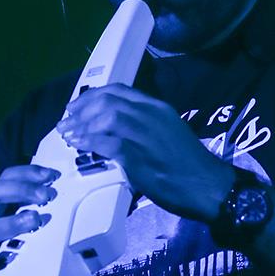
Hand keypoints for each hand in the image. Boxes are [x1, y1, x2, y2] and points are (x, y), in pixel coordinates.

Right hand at [0, 162, 61, 275]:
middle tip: (47, 196)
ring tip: (34, 220)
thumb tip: (69, 201)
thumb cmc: (2, 254)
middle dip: (21, 189)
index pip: (7, 178)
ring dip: (12, 222)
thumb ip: (36, 212)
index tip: (52, 176)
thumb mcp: (19, 228)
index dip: (28, 172)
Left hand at [58, 84, 232, 222]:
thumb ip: (142, 126)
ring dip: (82, 125)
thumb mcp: (166, 133)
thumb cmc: (186, 163)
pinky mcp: (140, 157)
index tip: (77, 105)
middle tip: (67, 120)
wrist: (207, 185)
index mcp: (157, 108)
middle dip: (82, 109)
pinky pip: (108, 143)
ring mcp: (146, 135)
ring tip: (69, 134)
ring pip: (107, 117)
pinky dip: (89, 142)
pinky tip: (79, 145)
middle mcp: (151, 115)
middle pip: (108, 100)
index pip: (119, 90)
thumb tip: (113, 128)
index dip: (93, 95)